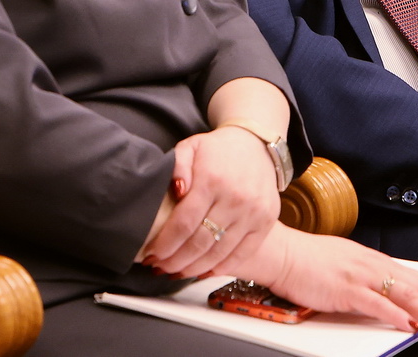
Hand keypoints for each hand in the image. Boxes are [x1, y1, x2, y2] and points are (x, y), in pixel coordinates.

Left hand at [145, 126, 279, 277]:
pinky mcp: (266, 222)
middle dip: (175, 261)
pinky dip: (220, 268)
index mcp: (212, 180)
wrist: (257, 145)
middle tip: (159, 267)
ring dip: (194, 268)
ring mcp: (253, 213)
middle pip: (200, 243)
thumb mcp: (191, 147)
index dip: (165, 244)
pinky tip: (202, 272)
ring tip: (176, 273)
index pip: (184, 222)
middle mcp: (235, 199)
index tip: (151, 254)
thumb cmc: (217, 150)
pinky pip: (242, 254)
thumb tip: (176, 191)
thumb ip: (177, 167)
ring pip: (219, 253)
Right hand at [232, 225, 417, 346]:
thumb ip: (371, 280)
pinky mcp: (345, 289)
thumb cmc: (308, 261)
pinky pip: (377, 303)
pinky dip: (397, 316)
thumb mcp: (348, 265)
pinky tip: (409, 326)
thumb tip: (392, 297)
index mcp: (376, 261)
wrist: (281, 252)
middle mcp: (374, 266)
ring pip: (406, 295)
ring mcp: (361, 276)